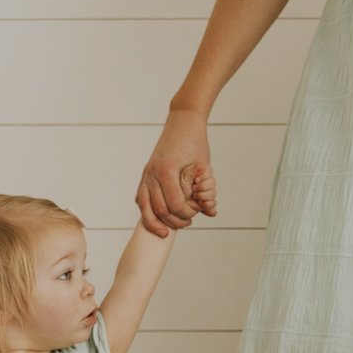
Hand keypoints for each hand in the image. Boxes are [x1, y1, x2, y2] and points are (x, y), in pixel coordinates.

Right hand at [136, 110, 215, 236]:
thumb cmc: (196, 143)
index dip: (186, 214)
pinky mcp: (146, 175)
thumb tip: (211, 212)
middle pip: (159, 210)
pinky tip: (158, 218)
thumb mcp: (204, 167)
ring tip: (168, 230)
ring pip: (144, 208)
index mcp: (167, 171)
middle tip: (188, 222)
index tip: (196, 214)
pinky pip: (141, 199)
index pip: (174, 205)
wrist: (183, 123)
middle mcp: (153, 174)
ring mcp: (147, 174)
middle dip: (174, 221)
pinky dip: (147, 212)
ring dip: (156, 223)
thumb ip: (206, 191)